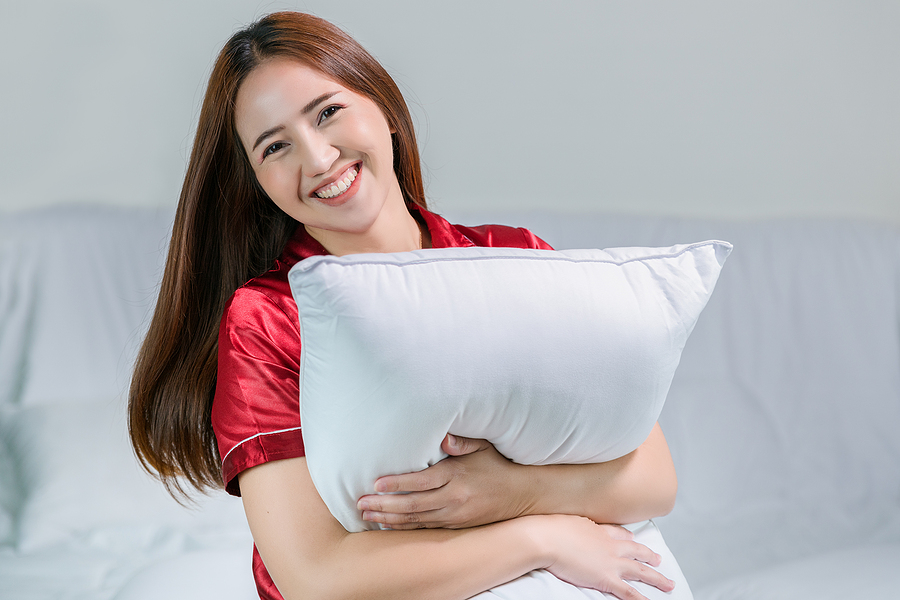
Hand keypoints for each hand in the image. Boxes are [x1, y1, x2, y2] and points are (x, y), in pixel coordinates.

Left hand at [357, 434, 531, 528]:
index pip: (421, 482)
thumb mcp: (483, 445)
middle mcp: (454, 498)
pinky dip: (405, 526)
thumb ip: (462, 441)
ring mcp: (455, 514)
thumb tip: (444, 438)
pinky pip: (426, 527)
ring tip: (367, 515)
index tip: (375, 484)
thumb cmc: (497, 464)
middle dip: (384, 505)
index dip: (397, 484)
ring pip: (416, 519)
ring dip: (389, 518)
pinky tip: (388, 524)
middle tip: (360, 504)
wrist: (522, 494)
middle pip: (413, 505)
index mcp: (456, 475)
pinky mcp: (456, 524)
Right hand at [535, 515, 675, 599]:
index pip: (618, 533)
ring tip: (669, 583)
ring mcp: (610, 562)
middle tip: (658, 559)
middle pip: (636, 550)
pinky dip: (641, 598)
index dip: (627, 537)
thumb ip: (576, 527)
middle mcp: (609, 545)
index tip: (633, 538)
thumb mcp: (567, 522)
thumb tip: (572, 529)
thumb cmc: (550, 529)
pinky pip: (629, 592)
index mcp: (599, 530)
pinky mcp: (606, 578)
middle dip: (649, 555)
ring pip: (641, 571)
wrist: (547, 539)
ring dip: (657, 578)